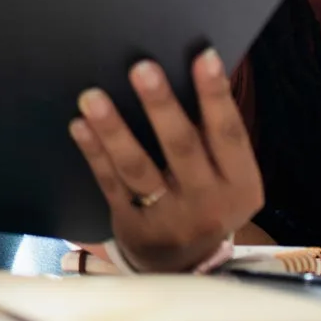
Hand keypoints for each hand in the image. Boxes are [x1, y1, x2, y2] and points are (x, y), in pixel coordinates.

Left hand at [69, 50, 263, 272]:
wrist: (182, 264)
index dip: (216, 94)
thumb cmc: (205, 196)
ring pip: (139, 169)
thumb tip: (189, 67)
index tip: (203, 55)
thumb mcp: (226, 176)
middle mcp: (209, 203)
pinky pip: (111, 184)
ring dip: (114, 129)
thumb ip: (211, 135)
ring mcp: (169, 219)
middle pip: (182, 148)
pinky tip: (80, 126)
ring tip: (93, 97)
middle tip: (142, 68)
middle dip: (161, 106)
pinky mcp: (133, 226)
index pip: (229, 133)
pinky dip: (95, 153)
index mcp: (240, 184)